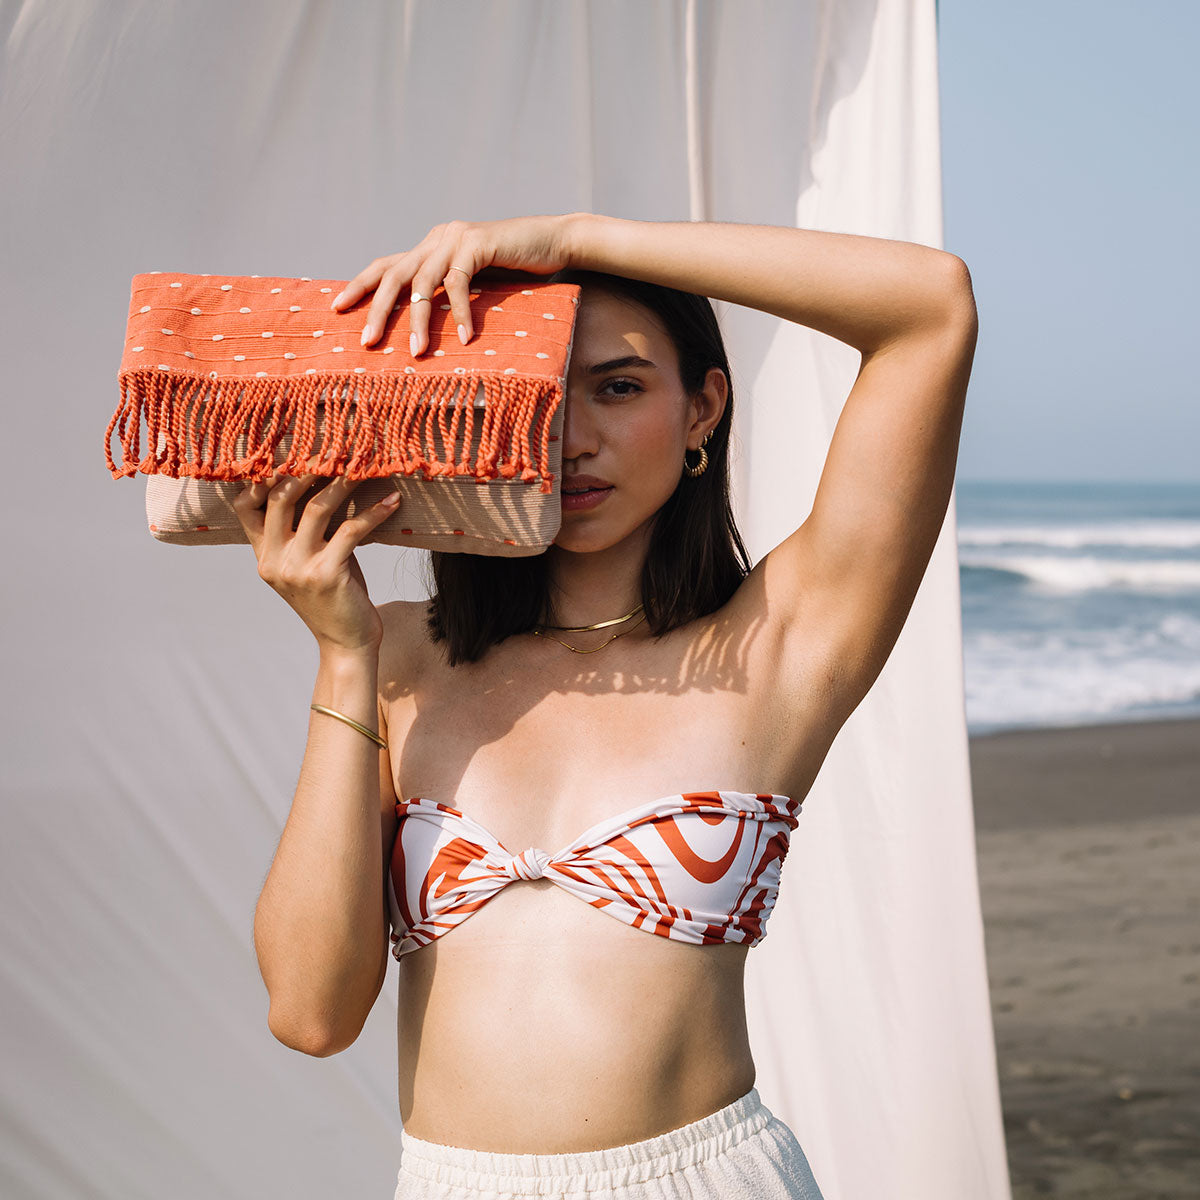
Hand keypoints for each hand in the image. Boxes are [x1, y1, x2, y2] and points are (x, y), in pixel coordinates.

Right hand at [232, 459, 401, 654]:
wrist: (346, 643)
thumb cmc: (334, 597)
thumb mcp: (310, 561)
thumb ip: (305, 530)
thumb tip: (324, 480)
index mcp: (264, 556)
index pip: (245, 506)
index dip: (261, 474)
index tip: (287, 448)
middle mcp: (274, 561)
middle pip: (280, 497)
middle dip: (306, 466)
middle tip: (335, 447)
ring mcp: (298, 569)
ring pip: (316, 508)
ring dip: (343, 481)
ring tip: (367, 463)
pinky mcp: (327, 575)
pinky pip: (351, 530)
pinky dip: (374, 512)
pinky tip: (393, 501)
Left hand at [331, 214, 578, 355]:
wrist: (555, 241)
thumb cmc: (519, 268)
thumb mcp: (477, 282)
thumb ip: (451, 293)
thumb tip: (426, 326)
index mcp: (431, 245)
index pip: (386, 265)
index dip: (359, 285)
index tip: (337, 309)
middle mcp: (437, 237)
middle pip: (394, 275)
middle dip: (377, 309)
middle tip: (367, 341)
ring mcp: (456, 238)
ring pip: (423, 282)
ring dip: (418, 320)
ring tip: (416, 352)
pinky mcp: (478, 244)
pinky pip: (459, 283)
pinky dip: (461, 313)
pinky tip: (465, 338)